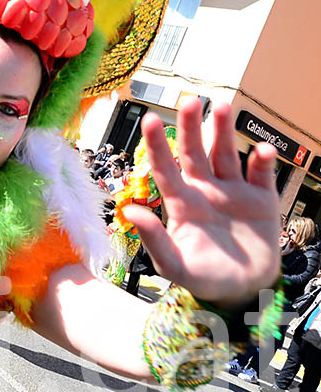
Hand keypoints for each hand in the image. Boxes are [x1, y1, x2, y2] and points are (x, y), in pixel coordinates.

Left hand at [123, 98, 279, 308]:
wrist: (242, 290)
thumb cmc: (202, 276)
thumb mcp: (173, 263)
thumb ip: (153, 239)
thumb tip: (128, 211)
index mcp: (181, 203)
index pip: (165, 168)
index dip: (156, 145)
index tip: (149, 119)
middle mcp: (205, 190)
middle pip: (195, 152)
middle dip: (191, 127)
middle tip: (189, 101)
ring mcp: (233, 192)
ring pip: (226, 154)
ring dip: (224, 131)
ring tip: (222, 106)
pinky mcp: (261, 199)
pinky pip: (262, 175)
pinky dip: (263, 161)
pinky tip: (262, 151)